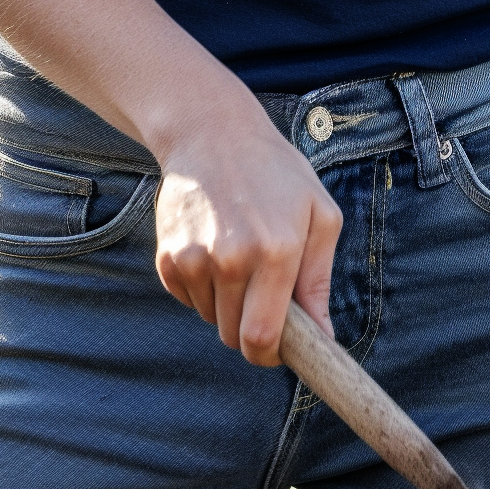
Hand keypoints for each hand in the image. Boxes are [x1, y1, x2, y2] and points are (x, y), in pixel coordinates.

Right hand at [152, 97, 342, 367]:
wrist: (212, 133)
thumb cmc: (275, 173)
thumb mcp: (319, 214)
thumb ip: (319, 281)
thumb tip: (322, 338)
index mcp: (277, 251)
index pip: (264, 338)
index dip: (271, 355)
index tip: (280, 348)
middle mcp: (232, 259)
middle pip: (235, 337)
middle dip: (252, 328)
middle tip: (264, 293)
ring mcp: (194, 259)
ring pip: (212, 319)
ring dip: (228, 304)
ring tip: (240, 256)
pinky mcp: (167, 258)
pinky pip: (189, 300)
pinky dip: (203, 289)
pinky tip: (215, 249)